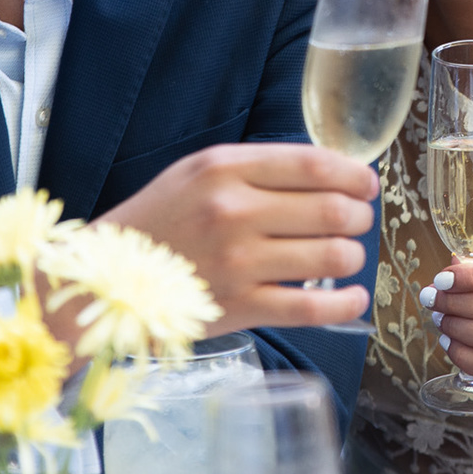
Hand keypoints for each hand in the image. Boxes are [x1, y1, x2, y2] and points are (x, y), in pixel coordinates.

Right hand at [98, 143, 375, 333]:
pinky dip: (345, 303)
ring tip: (346, 256)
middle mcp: (232, 211)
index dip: (353, 175)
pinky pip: (313, 308)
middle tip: (358, 221)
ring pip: (331, 257)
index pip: (313, 166)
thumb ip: (256, 169)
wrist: (106, 278)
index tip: (366, 185)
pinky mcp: (240, 307)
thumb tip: (329, 175)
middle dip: (358, 217)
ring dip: (352, 257)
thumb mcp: (197, 173)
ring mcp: (237, 262)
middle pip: (331, 210)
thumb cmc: (160, 221)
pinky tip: (351, 297)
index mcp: (223, 168)